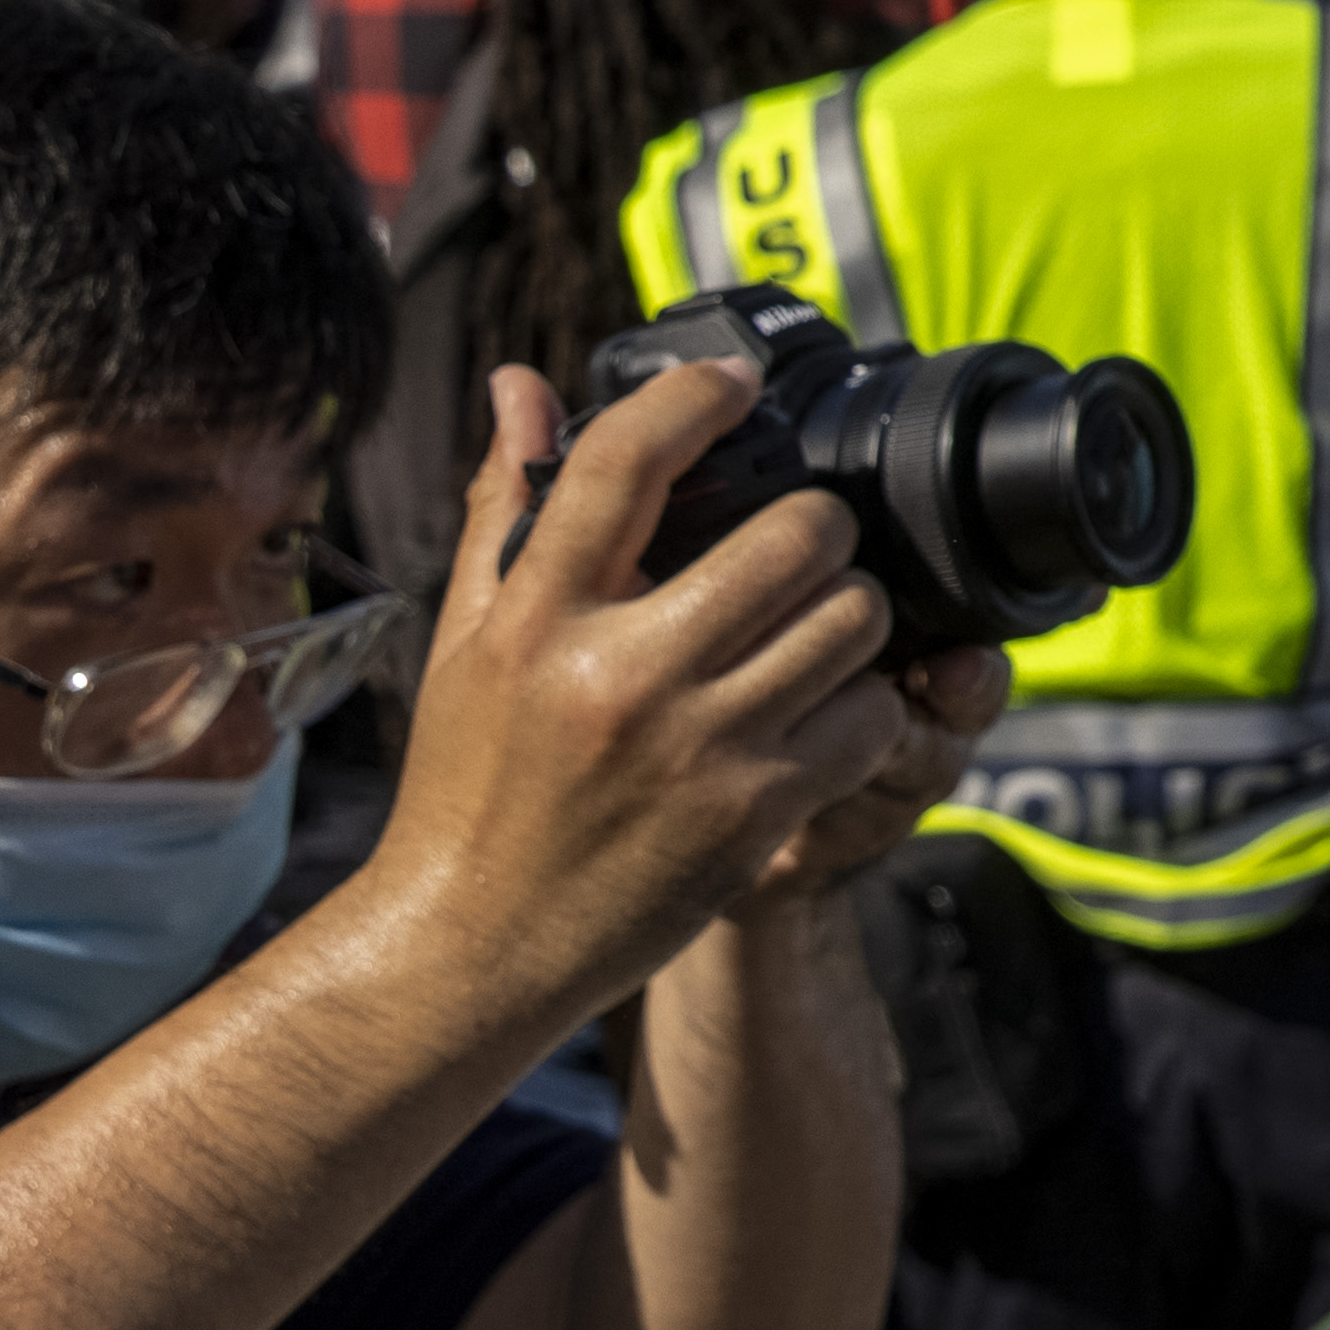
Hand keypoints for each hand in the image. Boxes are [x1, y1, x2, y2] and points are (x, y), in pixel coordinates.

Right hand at [359, 360, 939, 1040]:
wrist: (469, 945)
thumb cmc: (467, 787)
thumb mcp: (462, 640)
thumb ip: (502, 506)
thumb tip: (521, 384)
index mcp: (538, 617)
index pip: (626, 461)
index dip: (696, 395)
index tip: (734, 384)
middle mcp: (623, 674)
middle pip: (791, 532)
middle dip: (814, 522)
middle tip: (798, 541)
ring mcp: (699, 748)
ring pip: (852, 619)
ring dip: (849, 609)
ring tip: (812, 625)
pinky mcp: (754, 817)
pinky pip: (866, 721)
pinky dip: (862, 707)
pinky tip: (817, 711)